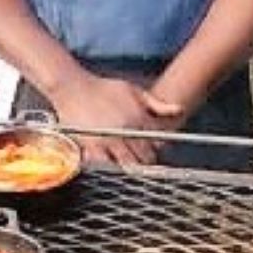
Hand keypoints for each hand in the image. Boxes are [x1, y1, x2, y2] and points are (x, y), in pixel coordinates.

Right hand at [47, 73, 184, 166]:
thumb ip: (157, 104)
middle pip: (144, 158)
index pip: (157, 144)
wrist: (72, 87)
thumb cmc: (102, 87)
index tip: (152, 149)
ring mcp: (108, 140)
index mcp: (138, 118)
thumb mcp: (133, 90)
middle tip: (139, 159)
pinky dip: (109, 166)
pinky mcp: (91, 146)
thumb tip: (179, 110)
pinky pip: (105, 165)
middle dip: (144, 161)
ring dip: (128, 166)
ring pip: (127, 165)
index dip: (156, 149)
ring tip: (125, 162)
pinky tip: (108, 161)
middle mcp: (126, 131)